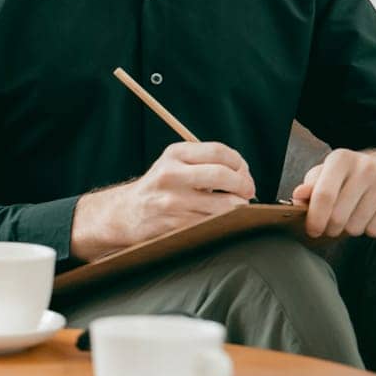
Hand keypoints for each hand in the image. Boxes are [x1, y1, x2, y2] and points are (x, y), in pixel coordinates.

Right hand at [71, 142, 255, 259]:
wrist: (126, 213)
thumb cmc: (160, 188)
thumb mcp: (174, 163)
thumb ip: (205, 161)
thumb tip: (244, 172)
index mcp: (174, 154)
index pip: (219, 151)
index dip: (239, 163)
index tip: (244, 172)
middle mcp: (171, 174)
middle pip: (223, 175)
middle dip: (244, 185)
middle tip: (248, 192)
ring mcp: (173, 201)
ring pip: (224, 205)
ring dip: (238, 208)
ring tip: (235, 207)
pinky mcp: (176, 225)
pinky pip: (214, 223)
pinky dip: (225, 222)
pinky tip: (220, 219)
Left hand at [290, 148, 375, 237]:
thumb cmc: (349, 175)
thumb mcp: (326, 174)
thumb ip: (310, 186)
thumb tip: (297, 196)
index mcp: (341, 159)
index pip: (324, 195)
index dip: (315, 218)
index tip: (312, 230)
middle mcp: (366, 167)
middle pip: (338, 216)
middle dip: (330, 227)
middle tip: (332, 224)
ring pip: (356, 227)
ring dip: (350, 228)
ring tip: (354, 214)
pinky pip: (375, 230)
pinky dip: (369, 229)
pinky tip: (371, 214)